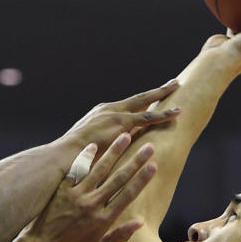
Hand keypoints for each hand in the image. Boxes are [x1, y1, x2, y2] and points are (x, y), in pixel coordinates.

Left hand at [24, 135, 155, 241]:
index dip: (143, 179)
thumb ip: (119, 237)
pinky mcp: (60, 191)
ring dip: (113, 151)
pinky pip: (75, 170)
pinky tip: (93, 145)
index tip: (153, 165)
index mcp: (103, 220)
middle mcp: (91, 204)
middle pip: (118, 178)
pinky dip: (85, 157)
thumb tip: (140, 222)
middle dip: (135, 161)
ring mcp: (75, 196)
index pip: (128, 195)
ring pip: (98, 169)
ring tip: (124, 136)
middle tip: (148, 146)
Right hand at [62, 81, 180, 153]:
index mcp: (99, 115)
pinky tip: (177, 113)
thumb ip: (96, 147)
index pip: (125, 107)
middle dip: (155, 91)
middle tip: (171, 83)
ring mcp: (115, 114)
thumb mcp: (85, 148)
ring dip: (162, 95)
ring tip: (178, 88)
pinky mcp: (122, 123)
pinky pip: (148, 118)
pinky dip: (163, 115)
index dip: (140, 103)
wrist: (63, 155)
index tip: (150, 99)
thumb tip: (101, 157)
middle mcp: (108, 110)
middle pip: (137, 98)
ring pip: (145, 103)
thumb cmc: (70, 158)